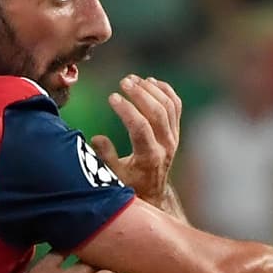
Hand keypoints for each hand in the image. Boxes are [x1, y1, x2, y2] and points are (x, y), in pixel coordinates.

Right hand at [92, 75, 182, 205]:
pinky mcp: (175, 132)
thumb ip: (105, 157)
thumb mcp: (112, 176)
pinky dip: (165, 90)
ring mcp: (173, 138)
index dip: (126, 110)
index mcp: (149, 158)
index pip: (140, 127)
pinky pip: (175, 105)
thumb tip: (97, 138)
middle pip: (158, 112)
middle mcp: (165, 146)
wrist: (152, 193)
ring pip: (168, 106)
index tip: (112, 97)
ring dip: (151, 89)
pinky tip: (150, 81)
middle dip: (140, 94)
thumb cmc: (128, 185)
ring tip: (133, 79)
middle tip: (124, 82)